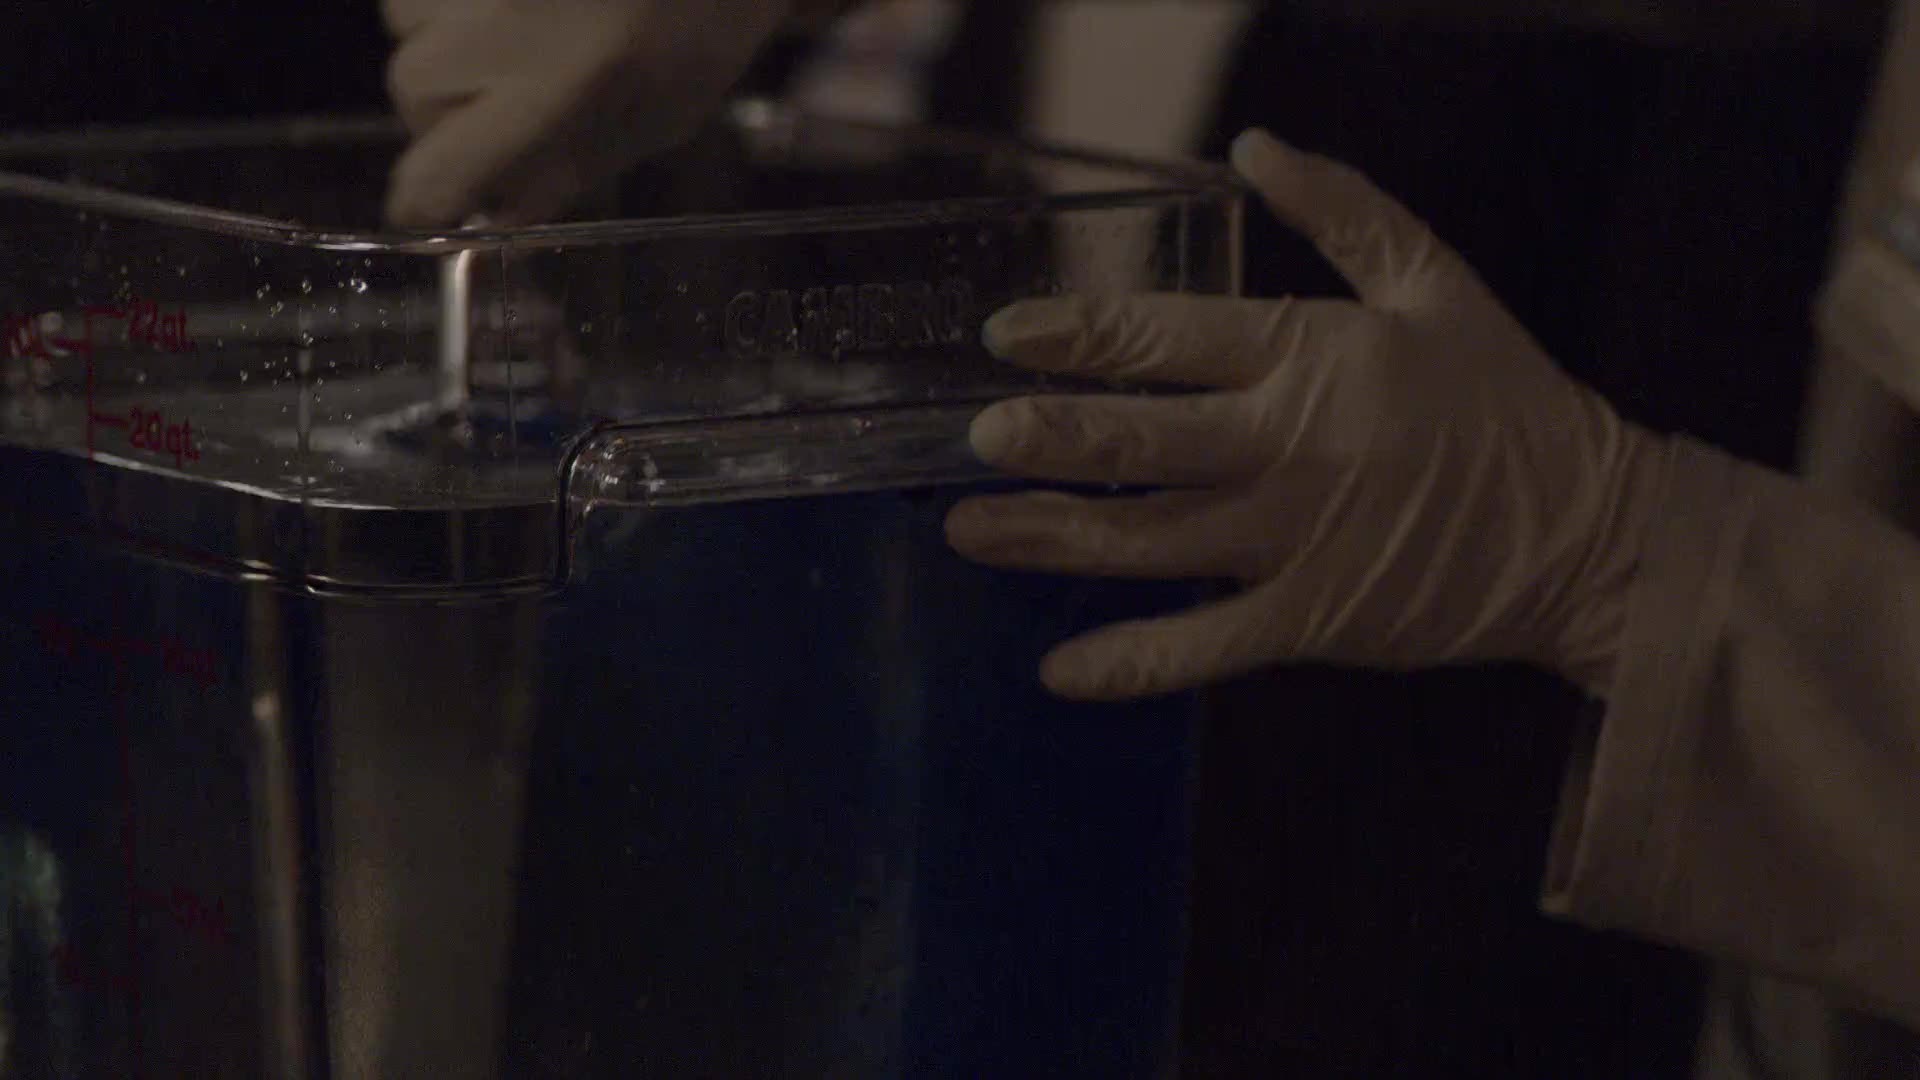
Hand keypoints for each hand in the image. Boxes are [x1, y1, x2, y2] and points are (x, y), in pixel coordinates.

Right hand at [382, 0, 826, 227]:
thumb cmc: (701, 28)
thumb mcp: (655, 120)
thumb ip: (568, 168)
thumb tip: (498, 210)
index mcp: (548, 91)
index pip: (434, 171)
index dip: (428, 201)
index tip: (440, 206)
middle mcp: (494, 26)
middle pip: (412, 88)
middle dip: (447, 112)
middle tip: (507, 105)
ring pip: (409, 24)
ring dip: (445, 42)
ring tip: (514, 34)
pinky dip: (453, 1)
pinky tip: (509, 1)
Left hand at [946, 129, 1666, 701]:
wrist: (1592, 533)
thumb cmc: (1505, 400)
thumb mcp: (1435, 281)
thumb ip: (1343, 210)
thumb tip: (1254, 147)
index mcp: (1314, 357)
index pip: (1169, 340)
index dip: (1079, 336)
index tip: (1007, 338)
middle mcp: (1290, 448)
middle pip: (1141, 445)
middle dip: (1049, 442)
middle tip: (977, 440)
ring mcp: (1295, 542)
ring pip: (1149, 542)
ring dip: (1053, 539)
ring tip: (970, 531)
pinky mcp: (1311, 620)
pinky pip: (1204, 647)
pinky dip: (1132, 663)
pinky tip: (1060, 672)